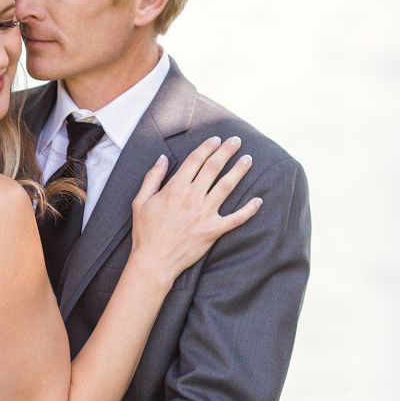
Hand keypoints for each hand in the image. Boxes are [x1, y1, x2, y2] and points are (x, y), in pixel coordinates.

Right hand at [131, 137, 260, 284]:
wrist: (154, 261)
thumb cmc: (145, 232)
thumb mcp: (141, 201)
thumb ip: (152, 177)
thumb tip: (162, 158)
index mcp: (175, 188)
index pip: (195, 160)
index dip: (207, 147)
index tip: (216, 139)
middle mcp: (192, 197)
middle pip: (214, 168)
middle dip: (227, 151)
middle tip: (237, 141)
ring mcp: (205, 214)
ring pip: (227, 186)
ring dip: (239, 171)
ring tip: (248, 160)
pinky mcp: (213, 230)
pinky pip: (236, 219)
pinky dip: (249, 210)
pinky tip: (258, 200)